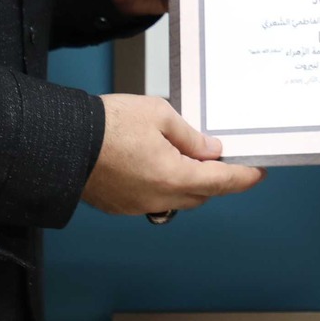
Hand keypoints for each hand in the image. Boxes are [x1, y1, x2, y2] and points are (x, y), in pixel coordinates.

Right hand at [81, 94, 265, 216]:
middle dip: (215, 179)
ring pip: (176, 199)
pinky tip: (156, 164)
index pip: (220, 181)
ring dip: (187, 182)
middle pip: (200, 194)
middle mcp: (157, 198)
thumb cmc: (108, 124)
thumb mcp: (159, 114)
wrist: (62, 142)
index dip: (243, 177)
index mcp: (173, 176)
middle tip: (221, 158)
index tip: (257, 172)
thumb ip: (190, 135)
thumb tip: (210, 150)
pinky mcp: (119, 205)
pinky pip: (152, 200)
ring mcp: (136, 205)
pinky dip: (162, 185)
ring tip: (186, 156)